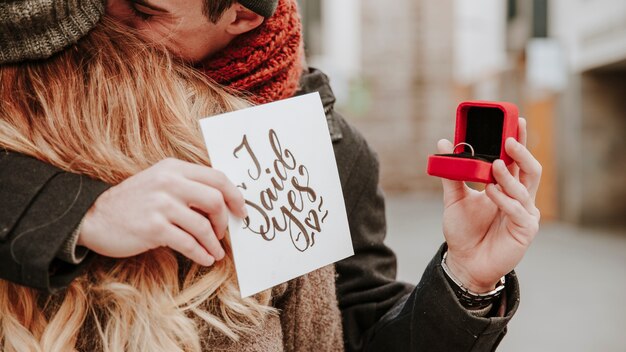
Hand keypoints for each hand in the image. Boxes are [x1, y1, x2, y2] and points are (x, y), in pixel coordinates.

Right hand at [78, 158, 247, 265]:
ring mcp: (160, 205)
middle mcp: (168, 182)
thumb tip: (223, 204)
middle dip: (224, 221)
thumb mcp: (159, 182)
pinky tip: (205, 259)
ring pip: (203, 226)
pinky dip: (201, 254)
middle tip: (223, 233)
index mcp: (173, 168)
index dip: (235, 195)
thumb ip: (187, 186)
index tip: (241, 211)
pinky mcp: (153, 228)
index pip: (217, 177)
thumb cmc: (133, 203)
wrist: (93, 217)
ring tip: (216, 253)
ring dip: (214, 243)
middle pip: (215, 200)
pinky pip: (188, 243)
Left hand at [438, 118, 541, 292]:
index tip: (515, 119)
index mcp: (506, 186)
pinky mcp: (524, 230)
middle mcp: (519, 197)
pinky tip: (491, 192)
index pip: (516, 159)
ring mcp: (524, 213)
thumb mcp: (454, 198)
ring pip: (524, 188)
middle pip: (530, 169)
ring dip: (508, 175)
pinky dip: (504, 199)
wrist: (464, 262)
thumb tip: (442, 143)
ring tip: (493, 165)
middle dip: (522, 153)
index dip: (518, 139)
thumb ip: (452, 173)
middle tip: (509, 140)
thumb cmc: (463, 231)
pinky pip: (518, 210)